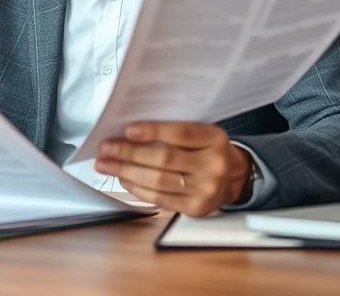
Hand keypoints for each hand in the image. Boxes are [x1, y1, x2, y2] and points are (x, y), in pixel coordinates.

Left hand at [94, 121, 250, 216]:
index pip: (181, 133)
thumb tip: (130, 132)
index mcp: (214, 139)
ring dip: (126, 172)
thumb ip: (174, 131)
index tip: (127, 130)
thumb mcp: (201, 133)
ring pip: (158, 180)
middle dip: (129, 153)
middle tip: (106, 149)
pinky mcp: (196, 208)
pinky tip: (124, 179)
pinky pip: (160, 199)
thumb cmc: (208, 150)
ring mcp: (206, 190)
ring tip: (107, 165)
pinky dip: (137, 188)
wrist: (233, 177)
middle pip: (165, 158)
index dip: (152, 131)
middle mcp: (214, 165)